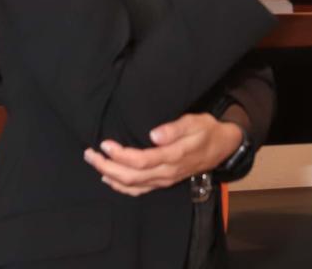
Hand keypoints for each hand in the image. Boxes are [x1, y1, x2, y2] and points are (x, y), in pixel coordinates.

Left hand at [83, 113, 243, 197]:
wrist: (221, 147)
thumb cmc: (206, 131)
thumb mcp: (196, 122)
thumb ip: (175, 128)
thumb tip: (154, 134)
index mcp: (174, 156)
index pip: (141, 160)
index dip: (121, 154)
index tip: (105, 143)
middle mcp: (167, 172)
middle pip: (130, 176)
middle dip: (106, 166)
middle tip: (90, 153)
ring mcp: (164, 180)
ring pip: (131, 186)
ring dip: (109, 175)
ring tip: (93, 162)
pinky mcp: (162, 183)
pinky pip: (138, 190)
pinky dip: (120, 186)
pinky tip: (109, 178)